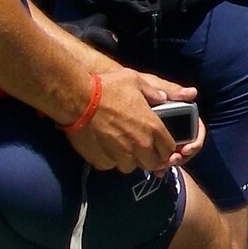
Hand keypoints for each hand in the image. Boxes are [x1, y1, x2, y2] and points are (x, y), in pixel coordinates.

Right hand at [65, 70, 203, 174]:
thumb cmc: (107, 88)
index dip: (166, 148)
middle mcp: (139, 146)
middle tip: (141, 147)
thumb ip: (153, 92)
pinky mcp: (102, 160)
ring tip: (122, 146)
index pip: (169, 149)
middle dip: (150, 157)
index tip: (161, 144)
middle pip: (153, 164)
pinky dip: (110, 159)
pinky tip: (105, 146)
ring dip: (130, 160)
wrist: (78, 99)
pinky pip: (111, 165)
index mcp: (152, 128)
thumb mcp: (135, 81)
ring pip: (131, 167)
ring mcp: (120, 156)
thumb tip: (162, 97)